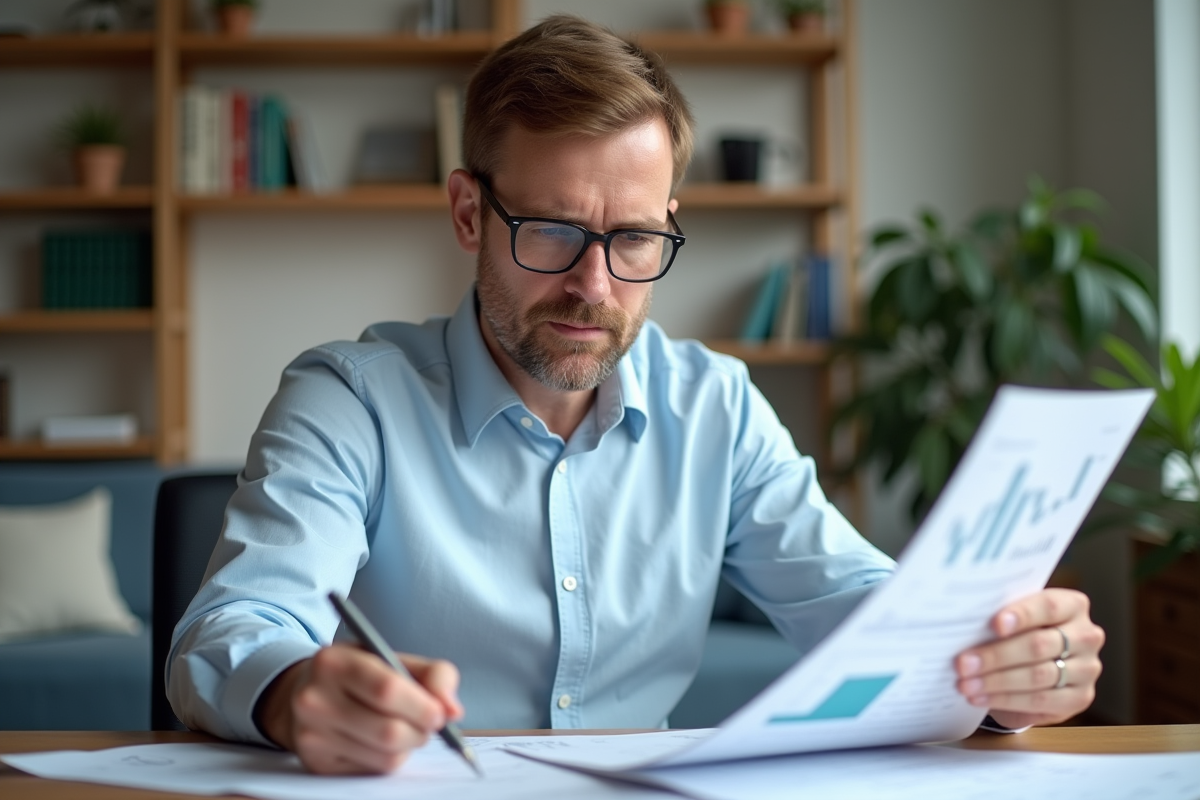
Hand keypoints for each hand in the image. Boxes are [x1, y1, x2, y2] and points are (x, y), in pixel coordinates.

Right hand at [254, 644, 463, 774]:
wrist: (306, 692)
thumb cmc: (359, 673)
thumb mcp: (391, 657)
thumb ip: (432, 674)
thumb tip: (453, 711)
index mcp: (334, 662)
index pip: (387, 690)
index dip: (422, 706)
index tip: (440, 714)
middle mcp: (314, 699)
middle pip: (388, 731)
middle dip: (421, 731)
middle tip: (429, 724)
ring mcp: (311, 735)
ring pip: (385, 757)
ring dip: (408, 747)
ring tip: (404, 728)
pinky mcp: (316, 762)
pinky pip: (372, 770)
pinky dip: (388, 759)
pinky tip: (379, 741)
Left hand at [954, 588, 1103, 728]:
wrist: (1039, 664)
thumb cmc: (1021, 631)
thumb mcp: (1016, 617)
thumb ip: (1001, 617)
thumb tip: (966, 624)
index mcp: (1072, 605)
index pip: (1048, 606)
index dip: (1022, 615)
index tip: (995, 624)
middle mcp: (1086, 636)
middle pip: (1038, 645)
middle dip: (996, 655)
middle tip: (963, 663)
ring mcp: (1087, 669)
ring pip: (1038, 675)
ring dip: (996, 682)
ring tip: (966, 684)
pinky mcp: (1080, 697)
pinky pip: (1040, 700)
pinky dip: (1006, 700)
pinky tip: (981, 698)